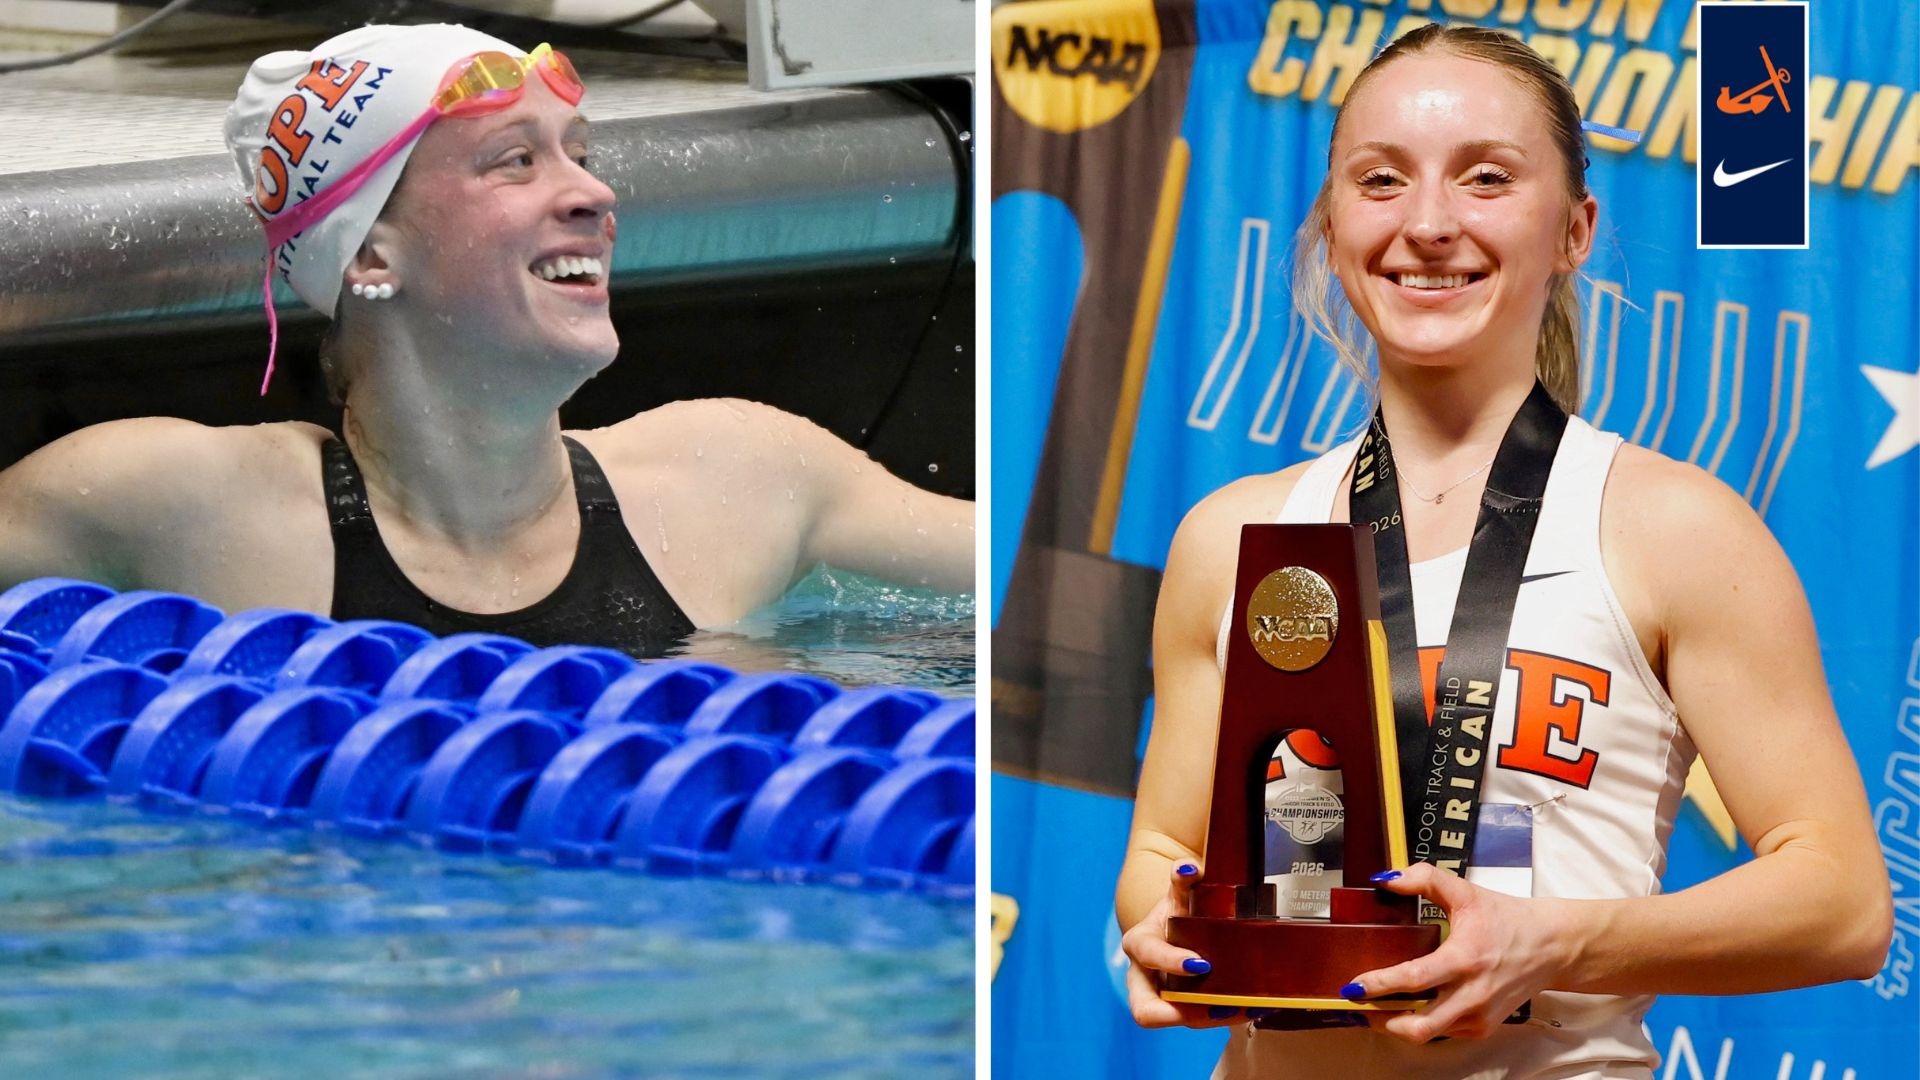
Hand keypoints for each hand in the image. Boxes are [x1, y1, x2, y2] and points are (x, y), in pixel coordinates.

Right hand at [1118, 862, 1249, 1028]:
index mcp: (1140, 944)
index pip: (1148, 956)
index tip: (1201, 963)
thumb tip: (1189, 868)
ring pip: (1182, 1019)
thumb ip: (1182, 878)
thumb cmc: (1178, 907)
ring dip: (1214, 1017)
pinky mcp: (1183, 1008)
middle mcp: (1144, 976)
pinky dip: (1227, 1016)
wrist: (1176, 921)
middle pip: (1146, 1010)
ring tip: (1246, 1007)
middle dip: (1181, 1013)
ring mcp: (1163, 996)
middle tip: (1216, 1005)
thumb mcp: (1179, 892)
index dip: (1171, 962)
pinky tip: (1253, 1008)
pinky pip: (1202, 1019)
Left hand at [1344, 863, 1578, 1043]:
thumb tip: (1385, 880)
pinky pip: (1444, 1033)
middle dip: (1381, 1018)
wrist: (1552, 947)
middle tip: (1357, 1005)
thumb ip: (1424, 879)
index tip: (1354, 986)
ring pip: (1428, 1034)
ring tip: (1375, 1008)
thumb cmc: (1508, 920)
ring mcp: (1479, 1016)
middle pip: (1418, 1025)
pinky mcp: (1483, 1027)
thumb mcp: (1465, 892)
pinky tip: (1408, 1008)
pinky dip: (1422, 1024)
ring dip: (1397, 1024)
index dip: (1379, 985)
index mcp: (1465, 959)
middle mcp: (1472, 995)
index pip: (1414, 980)